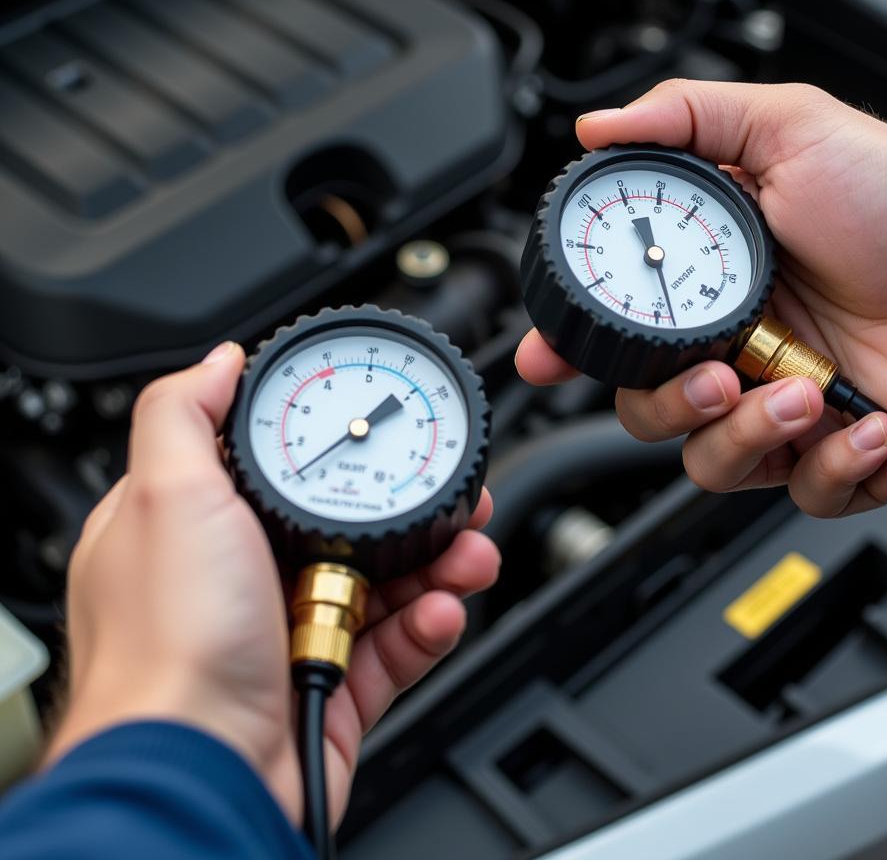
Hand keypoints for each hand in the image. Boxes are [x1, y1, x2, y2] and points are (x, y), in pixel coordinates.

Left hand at [47, 342, 499, 827]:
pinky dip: (428, 625)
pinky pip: (397, 645)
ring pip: (387, 582)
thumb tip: (220, 360)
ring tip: (472, 556)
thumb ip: (185, 414)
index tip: (388, 428)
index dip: (341, 445)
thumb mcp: (164, 497)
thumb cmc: (168, 647)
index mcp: (201, 528)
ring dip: (441, 563)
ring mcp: (291, 633)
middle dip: (415, 507)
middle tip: (460, 497)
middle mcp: (245, 579)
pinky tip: (442, 612)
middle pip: (349, 521)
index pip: (281, 465)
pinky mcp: (332, 685)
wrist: (200, 777)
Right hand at [517, 81, 886, 517]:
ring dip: (754, 441)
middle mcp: (733, 348)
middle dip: (674, 407)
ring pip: (714, 465)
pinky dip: (839, 472)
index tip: (549, 359)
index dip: (571, 348)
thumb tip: (598, 127)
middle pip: (649, 411)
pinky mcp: (831, 445)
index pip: (618, 330)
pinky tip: (873, 428)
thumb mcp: (787, 127)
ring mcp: (779, 400)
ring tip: (811, 396)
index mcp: (707, 285)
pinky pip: (803, 493)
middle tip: (721, 379)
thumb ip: (686, 117)